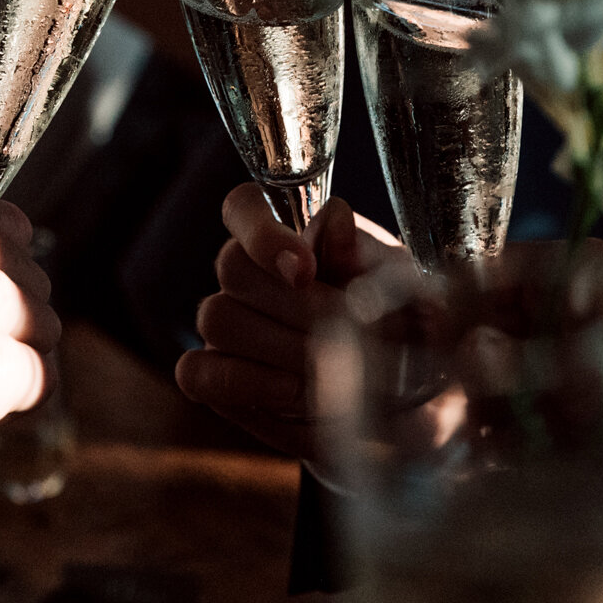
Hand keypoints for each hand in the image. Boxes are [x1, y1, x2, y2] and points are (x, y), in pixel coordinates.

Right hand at [174, 184, 405, 460]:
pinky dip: (249, 382)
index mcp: (285, 235)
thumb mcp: (397, 285)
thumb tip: (336, 218)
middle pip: (232, 266)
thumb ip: (361, 252)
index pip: (244, 206)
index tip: (305, 269)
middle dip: (294, 306)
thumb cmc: (398, 325)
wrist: (402, 397)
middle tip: (345, 333)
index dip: (262, 232)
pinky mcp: (211, 376)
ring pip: (218, 319)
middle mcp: (245, 274)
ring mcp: (224, 324)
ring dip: (280, 346)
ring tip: (331, 368)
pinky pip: (200, 373)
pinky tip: (294, 391)